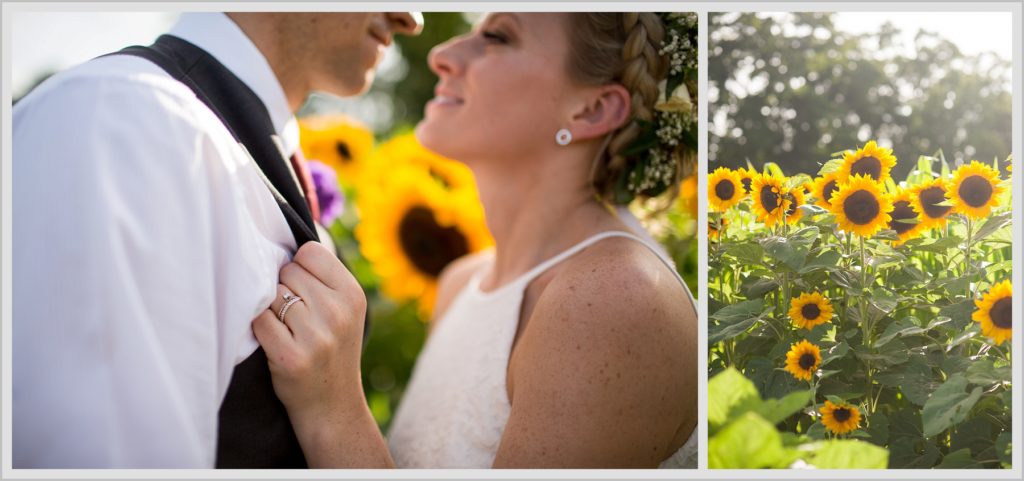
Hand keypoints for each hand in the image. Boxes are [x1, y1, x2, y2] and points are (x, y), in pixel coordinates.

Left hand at [252, 241, 367, 428]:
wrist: (332, 406)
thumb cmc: (332, 350)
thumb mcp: (345, 310)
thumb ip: (324, 278)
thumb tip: (283, 243)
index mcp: (353, 294)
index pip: (309, 251)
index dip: (299, 267)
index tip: (303, 288)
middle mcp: (338, 312)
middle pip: (288, 271)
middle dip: (285, 288)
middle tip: (295, 316)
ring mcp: (315, 336)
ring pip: (271, 293)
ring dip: (271, 308)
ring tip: (287, 329)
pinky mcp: (290, 357)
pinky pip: (258, 319)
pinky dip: (258, 326)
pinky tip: (272, 340)